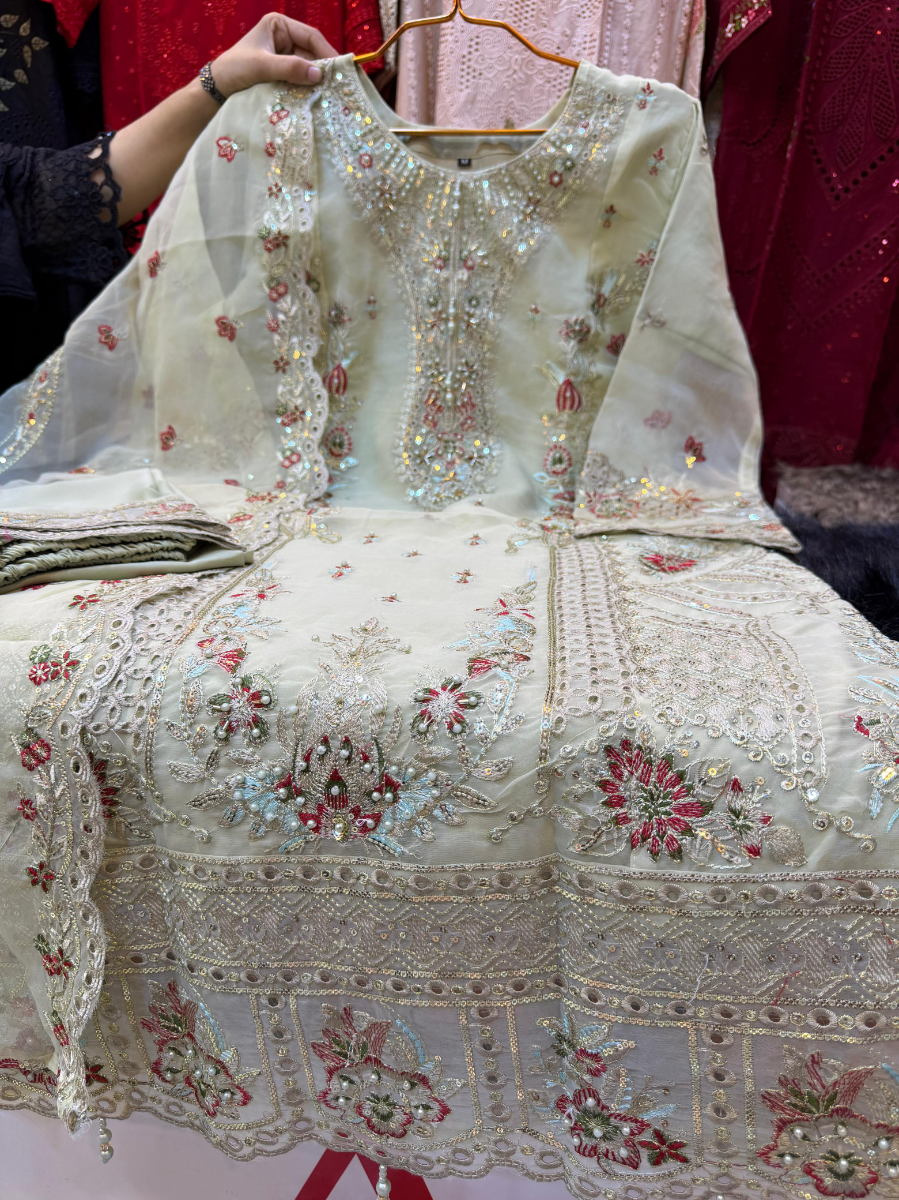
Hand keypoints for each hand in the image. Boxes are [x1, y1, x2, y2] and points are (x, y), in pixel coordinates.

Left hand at [210, 14, 337, 96]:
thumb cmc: (235, 69)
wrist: (217, 89)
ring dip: (316, 81)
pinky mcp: (282, 73)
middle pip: (312, 53)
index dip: (326, 52)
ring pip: (307, 68)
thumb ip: (290, 68)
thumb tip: (319, 74)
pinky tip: (316, 97)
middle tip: (338, 86)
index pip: (310, 37)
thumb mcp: (262, 66)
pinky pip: (300, 78)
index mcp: (279, 26)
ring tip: (329, 94)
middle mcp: (284, 38)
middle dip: (322, 69)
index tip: (340, 69)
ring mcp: (284, 56)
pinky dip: (307, 87)